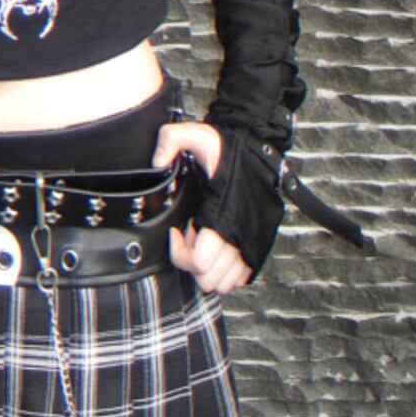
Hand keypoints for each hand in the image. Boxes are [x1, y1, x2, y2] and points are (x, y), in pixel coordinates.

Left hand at [153, 121, 253, 295]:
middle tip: (188, 237)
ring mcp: (250, 244)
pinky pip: (240, 276)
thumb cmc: (227, 147)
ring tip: (201, 243)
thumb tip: (157, 161)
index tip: (175, 232)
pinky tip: (216, 247)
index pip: (199, 261)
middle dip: (192, 263)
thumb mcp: (195, 134)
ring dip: (208, 269)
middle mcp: (238, 236)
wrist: (258, 149)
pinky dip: (226, 269)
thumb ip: (171, 140)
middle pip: (209, 278)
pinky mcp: (258, 245)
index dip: (179, 252)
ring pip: (225, 283)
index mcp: (221, 215)